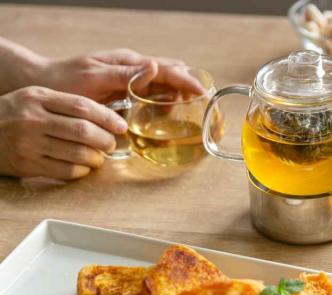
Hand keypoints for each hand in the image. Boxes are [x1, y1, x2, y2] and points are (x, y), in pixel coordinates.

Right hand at [0, 86, 127, 178]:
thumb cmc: (15, 114)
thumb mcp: (34, 98)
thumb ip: (66, 103)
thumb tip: (107, 118)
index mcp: (38, 98)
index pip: (82, 106)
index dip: (107, 118)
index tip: (121, 126)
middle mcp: (33, 119)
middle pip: (83, 131)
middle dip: (105, 140)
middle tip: (111, 144)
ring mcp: (29, 143)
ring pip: (78, 153)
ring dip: (96, 158)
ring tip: (99, 157)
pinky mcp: (27, 164)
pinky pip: (66, 171)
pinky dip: (82, 171)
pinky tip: (84, 167)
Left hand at [34, 49, 204, 102]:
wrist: (45, 83)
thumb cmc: (66, 83)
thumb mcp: (94, 78)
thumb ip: (125, 75)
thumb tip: (155, 67)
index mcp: (129, 63)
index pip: (166, 70)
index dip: (186, 81)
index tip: (203, 93)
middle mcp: (133, 68)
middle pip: (171, 74)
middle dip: (189, 86)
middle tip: (204, 104)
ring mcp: (131, 78)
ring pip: (165, 84)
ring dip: (179, 95)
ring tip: (193, 110)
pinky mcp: (127, 90)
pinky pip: (154, 94)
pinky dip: (166, 101)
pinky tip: (169, 113)